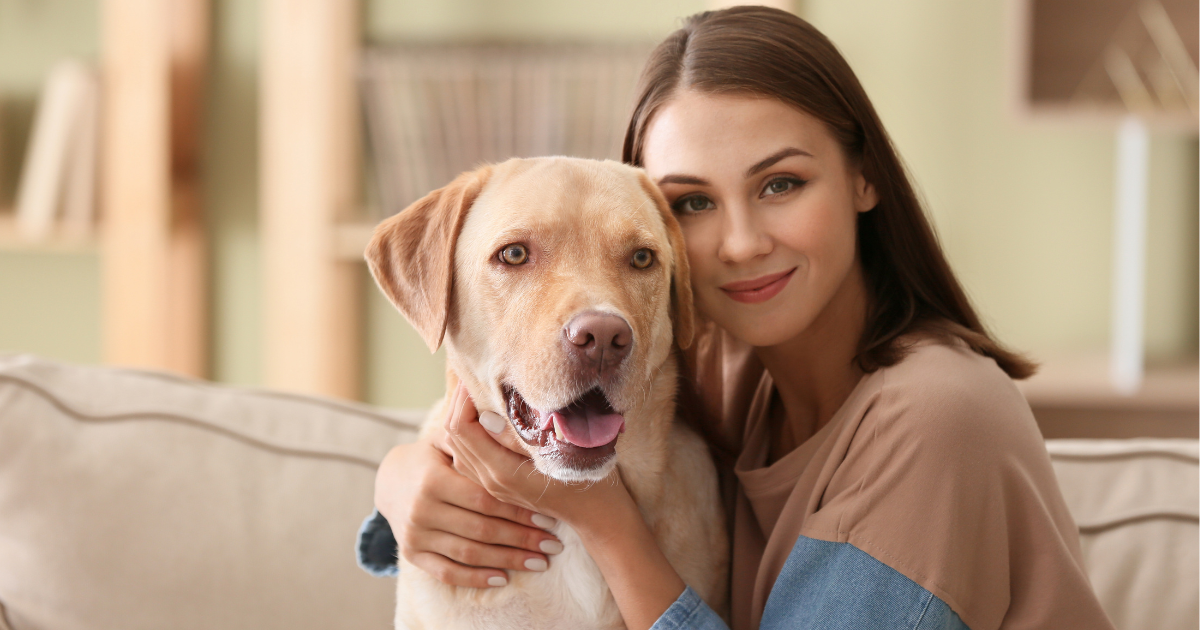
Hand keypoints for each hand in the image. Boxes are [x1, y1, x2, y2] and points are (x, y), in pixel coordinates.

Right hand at [374, 416, 563, 588]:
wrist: (390, 481)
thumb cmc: (432, 455)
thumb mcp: (446, 438)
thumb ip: (472, 430)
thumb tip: (496, 403)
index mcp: (433, 479)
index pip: (485, 499)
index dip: (519, 510)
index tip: (549, 518)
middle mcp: (421, 510)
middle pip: (481, 530)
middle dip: (522, 539)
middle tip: (554, 545)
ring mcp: (415, 535)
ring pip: (469, 554)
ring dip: (508, 560)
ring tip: (540, 562)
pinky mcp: (412, 554)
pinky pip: (448, 572)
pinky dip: (477, 578)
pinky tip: (504, 578)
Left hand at [441, 383, 687, 628]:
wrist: (598, 516)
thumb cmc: (587, 479)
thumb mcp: (559, 453)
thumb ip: (520, 436)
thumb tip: (485, 415)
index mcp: (502, 472)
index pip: (462, 428)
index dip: (463, 398)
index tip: (477, 374)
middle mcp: (490, 481)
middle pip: (453, 435)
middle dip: (459, 402)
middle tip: (473, 376)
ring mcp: (492, 485)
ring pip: (457, 445)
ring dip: (462, 417)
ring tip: (476, 392)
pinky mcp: (497, 484)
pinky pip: (468, 455)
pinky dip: (469, 433)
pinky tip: (484, 416)